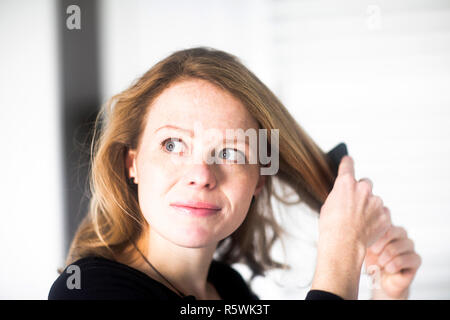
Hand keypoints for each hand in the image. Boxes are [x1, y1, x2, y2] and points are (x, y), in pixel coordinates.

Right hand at [311, 156, 391, 298]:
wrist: (343, 244)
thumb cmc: (331, 227)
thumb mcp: (328, 205)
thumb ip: (339, 195)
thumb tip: (344, 195)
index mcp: (346, 183)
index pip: (348, 165)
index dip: (347, 163)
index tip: (348, 160)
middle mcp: (363, 188)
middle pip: (365, 183)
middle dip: (361, 191)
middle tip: (355, 204)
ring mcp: (376, 201)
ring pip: (375, 200)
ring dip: (369, 207)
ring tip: (360, 222)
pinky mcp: (385, 215)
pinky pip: (382, 213)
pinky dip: (377, 218)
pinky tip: (368, 227)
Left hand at [364, 225, 421, 298]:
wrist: (381, 279)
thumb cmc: (373, 260)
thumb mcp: (366, 247)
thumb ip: (367, 236)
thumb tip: (362, 226)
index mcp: (389, 227)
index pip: (384, 222)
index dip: (375, 235)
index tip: (370, 245)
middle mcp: (401, 233)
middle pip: (391, 232)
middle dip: (379, 246)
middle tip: (374, 254)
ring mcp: (410, 246)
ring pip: (396, 247)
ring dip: (384, 258)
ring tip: (381, 264)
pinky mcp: (416, 259)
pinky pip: (403, 260)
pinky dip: (392, 266)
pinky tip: (389, 269)